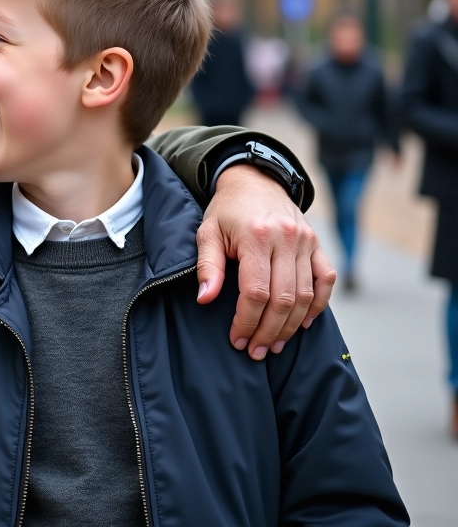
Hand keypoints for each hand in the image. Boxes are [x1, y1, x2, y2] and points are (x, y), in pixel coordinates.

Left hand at [195, 165, 335, 360]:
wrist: (254, 180)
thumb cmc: (226, 211)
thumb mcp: (207, 232)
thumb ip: (208, 266)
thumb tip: (205, 299)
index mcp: (256, 237)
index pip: (256, 291)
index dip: (247, 321)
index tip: (237, 339)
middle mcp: (286, 239)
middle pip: (283, 298)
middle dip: (269, 331)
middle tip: (256, 351)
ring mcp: (306, 242)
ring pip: (306, 295)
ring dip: (291, 326)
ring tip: (275, 345)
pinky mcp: (317, 244)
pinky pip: (326, 280)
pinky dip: (318, 305)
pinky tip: (302, 323)